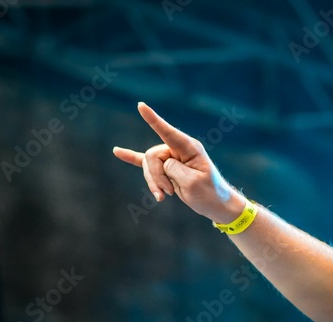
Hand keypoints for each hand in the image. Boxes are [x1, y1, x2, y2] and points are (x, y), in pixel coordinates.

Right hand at [113, 102, 244, 223]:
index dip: (153, 119)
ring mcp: (172, 157)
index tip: (140, 105)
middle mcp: (179, 149)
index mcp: (189, 147)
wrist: (215, 204)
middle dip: (155, 177)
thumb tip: (161, 163)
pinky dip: (131, 157)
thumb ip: (173, 169)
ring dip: (153, 183)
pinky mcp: (166, 168)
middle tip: (169, 193)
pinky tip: (117, 152)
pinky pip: (145, 161)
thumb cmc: (208, 193)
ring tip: (165, 196)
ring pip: (148, 165)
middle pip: (152, 156)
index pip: (168, 131)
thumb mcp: (192, 182)